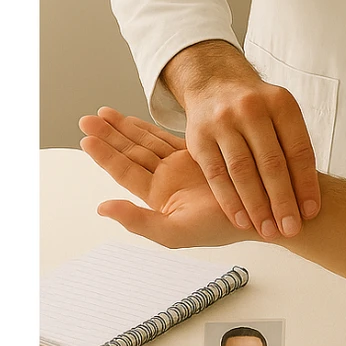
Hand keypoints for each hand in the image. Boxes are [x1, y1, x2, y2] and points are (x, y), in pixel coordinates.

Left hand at [79, 106, 245, 248]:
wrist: (259, 212)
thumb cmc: (220, 227)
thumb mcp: (175, 232)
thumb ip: (138, 221)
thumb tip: (102, 208)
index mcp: (158, 197)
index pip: (125, 171)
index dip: (105, 154)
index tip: (86, 137)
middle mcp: (166, 180)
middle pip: (131, 153)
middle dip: (109, 135)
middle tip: (87, 117)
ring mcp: (181, 167)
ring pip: (146, 143)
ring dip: (125, 128)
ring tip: (104, 113)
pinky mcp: (199, 154)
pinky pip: (168, 138)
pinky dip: (151, 128)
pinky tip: (135, 120)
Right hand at [167, 45, 320, 238]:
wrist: (215, 83)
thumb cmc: (258, 109)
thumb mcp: (281, 114)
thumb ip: (293, 147)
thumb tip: (308, 197)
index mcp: (280, 104)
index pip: (298, 150)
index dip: (306, 184)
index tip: (310, 212)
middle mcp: (252, 109)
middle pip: (272, 163)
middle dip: (283, 201)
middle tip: (291, 229)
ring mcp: (223, 122)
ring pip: (243, 172)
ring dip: (257, 206)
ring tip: (267, 231)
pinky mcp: (199, 137)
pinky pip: (216, 175)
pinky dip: (230, 201)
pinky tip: (241, 221)